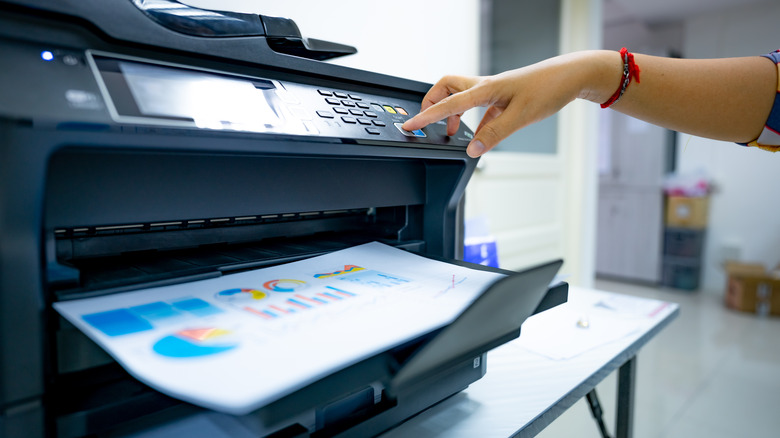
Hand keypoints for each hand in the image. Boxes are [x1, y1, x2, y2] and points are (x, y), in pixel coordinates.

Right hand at [402, 52, 611, 156]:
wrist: (570, 76)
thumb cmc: (548, 89)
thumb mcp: (521, 117)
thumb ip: (494, 135)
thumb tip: (472, 150)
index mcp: (485, 89)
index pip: (447, 104)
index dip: (426, 116)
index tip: (409, 125)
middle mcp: (485, 86)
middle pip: (446, 88)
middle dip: (431, 103)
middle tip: (425, 121)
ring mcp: (493, 91)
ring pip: (461, 96)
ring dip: (451, 112)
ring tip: (451, 132)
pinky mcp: (503, 97)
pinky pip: (478, 107)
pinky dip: (472, 120)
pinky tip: (478, 134)